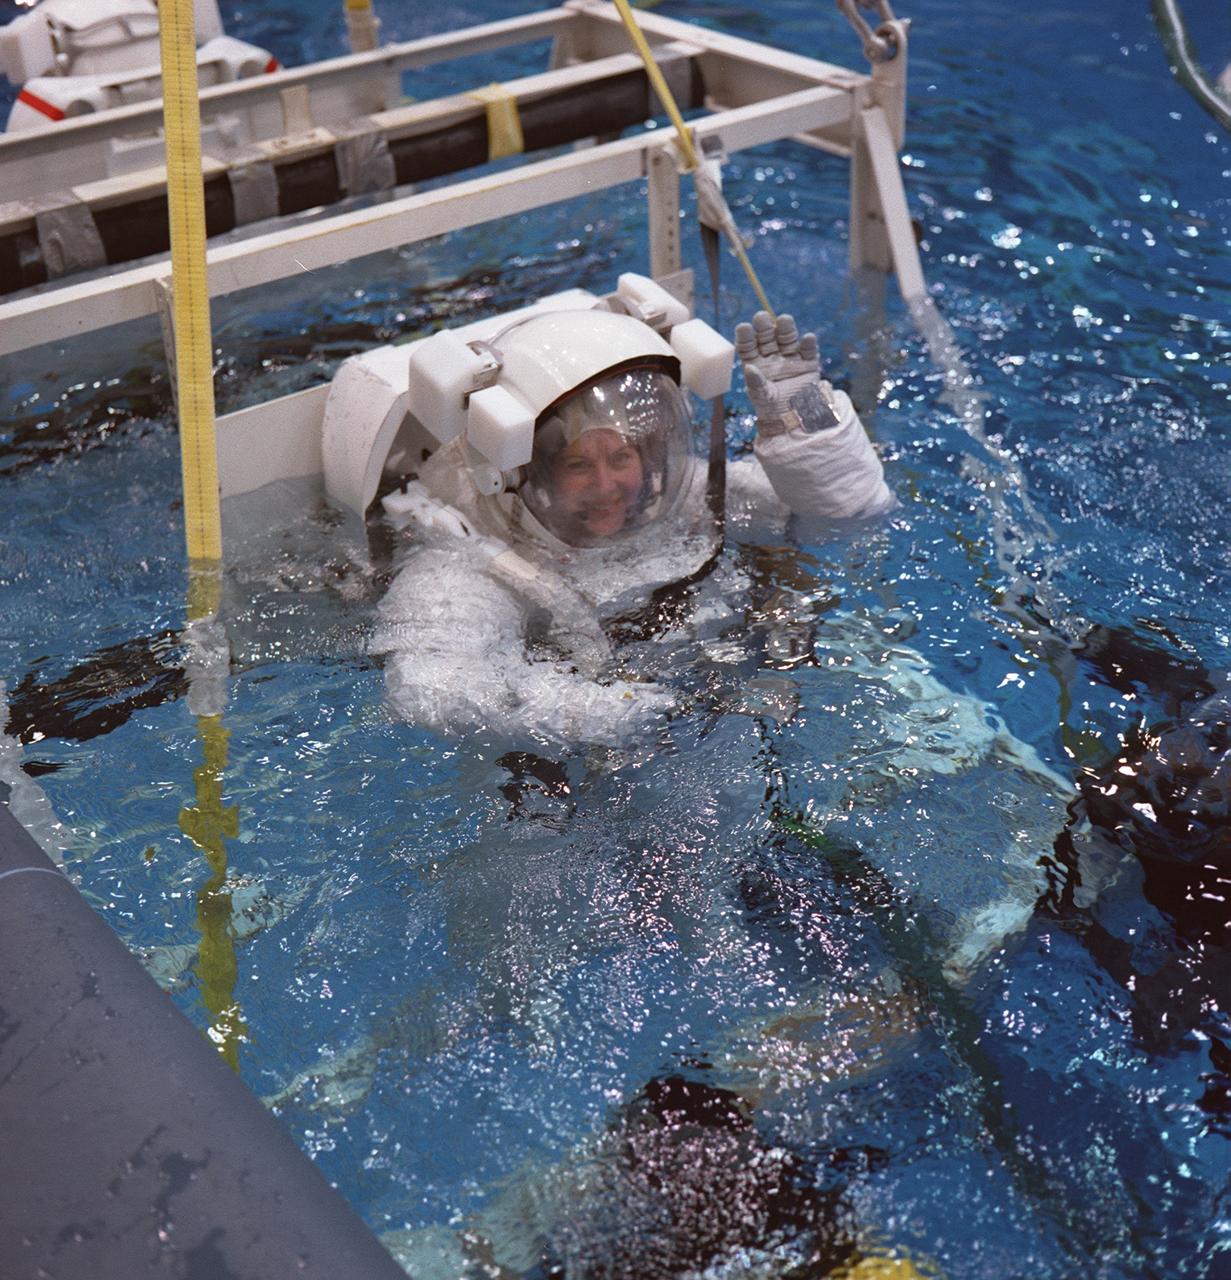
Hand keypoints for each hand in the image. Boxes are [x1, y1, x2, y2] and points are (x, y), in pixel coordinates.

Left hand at [734, 311, 837, 436]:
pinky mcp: (808, 362)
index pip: (749, 345)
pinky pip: (808, 350)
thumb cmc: (772, 408)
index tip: (743, 327)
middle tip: (760, 317)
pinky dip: (808, 344)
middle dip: (764, 326)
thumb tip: (749, 368)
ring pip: (788, 338)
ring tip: (784, 320)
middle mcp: (772, 355)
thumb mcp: (761, 396)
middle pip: (767, 336)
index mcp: (756, 361)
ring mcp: (790, 357)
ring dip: (786, 328)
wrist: (794, 418)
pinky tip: (807, 338)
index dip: (746, 336)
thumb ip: (756, 383)